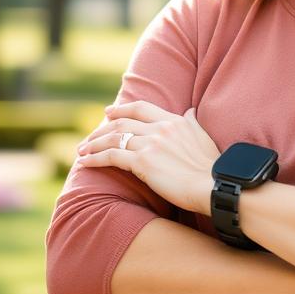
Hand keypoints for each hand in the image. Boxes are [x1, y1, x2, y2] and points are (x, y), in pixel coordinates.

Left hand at [76, 100, 219, 215]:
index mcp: (174, 121)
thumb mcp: (203, 137)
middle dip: (101, 129)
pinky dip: (95, 158)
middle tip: (88, 137)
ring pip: (113, 139)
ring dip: (93, 144)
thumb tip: (190, 110)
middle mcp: (160, 128)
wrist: (213, 185)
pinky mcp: (142, 163)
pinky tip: (84, 163)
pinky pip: (111, 157)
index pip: (141, 108)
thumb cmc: (211, 167)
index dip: (122, 109)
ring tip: (81, 151)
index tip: (108, 112)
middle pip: (122, 122)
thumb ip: (192, 122)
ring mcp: (150, 144)